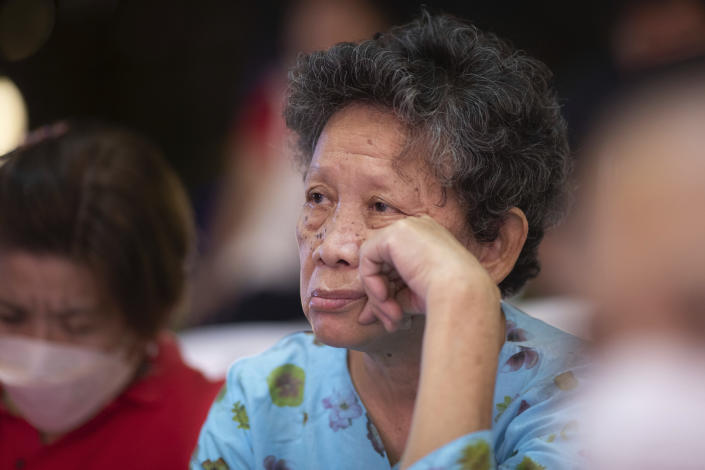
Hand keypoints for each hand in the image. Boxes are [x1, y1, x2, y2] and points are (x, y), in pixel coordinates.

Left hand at [358, 215, 498, 331]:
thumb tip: (364, 315)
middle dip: (380, 298)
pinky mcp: (394, 233)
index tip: (391, 319)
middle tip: (389, 322)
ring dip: (377, 295)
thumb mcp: (413, 297)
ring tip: (392, 316)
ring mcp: (407, 228)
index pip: (396, 266)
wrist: (461, 294)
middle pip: (383, 265)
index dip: (389, 293)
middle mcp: (418, 229)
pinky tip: (384, 297)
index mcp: (428, 241)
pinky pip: (368, 257)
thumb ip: (390, 297)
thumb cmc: (446, 300)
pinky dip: (370, 281)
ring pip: (373, 263)